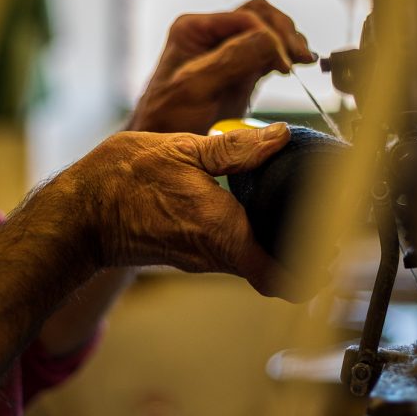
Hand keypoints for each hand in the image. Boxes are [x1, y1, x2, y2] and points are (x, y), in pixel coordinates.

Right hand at [73, 122, 306, 300]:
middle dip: (307, 249)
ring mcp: (205, 257)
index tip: (336, 245)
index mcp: (223, 233)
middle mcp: (218, 255)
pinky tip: (259, 196)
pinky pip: (236, 247)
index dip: (316, 269)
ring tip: (298, 198)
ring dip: (281, 237)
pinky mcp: (195, 250)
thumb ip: (237, 148)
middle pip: (279, 269)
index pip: (284, 277)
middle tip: (328, 213)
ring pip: (258, 258)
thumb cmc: (123, 181)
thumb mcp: (183, 149)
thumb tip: (282, 138)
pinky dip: (255, 230)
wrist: (80, 212)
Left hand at [128, 0, 316, 134]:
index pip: (246, 15)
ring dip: (289, 40)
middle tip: (301, 58)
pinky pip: (270, 50)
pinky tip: (299, 64)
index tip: (285, 65)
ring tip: (304, 60)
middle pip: (261, 15)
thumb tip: (271, 42)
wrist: (162, 146)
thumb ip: (231, 60)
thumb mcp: (196, 87)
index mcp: (194, 28)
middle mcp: (211, 33)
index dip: (271, 36)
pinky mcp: (241, 69)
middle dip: (285, 33)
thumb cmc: (167, 118)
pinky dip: (286, 54)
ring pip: (268, 30)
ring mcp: (227, 50)